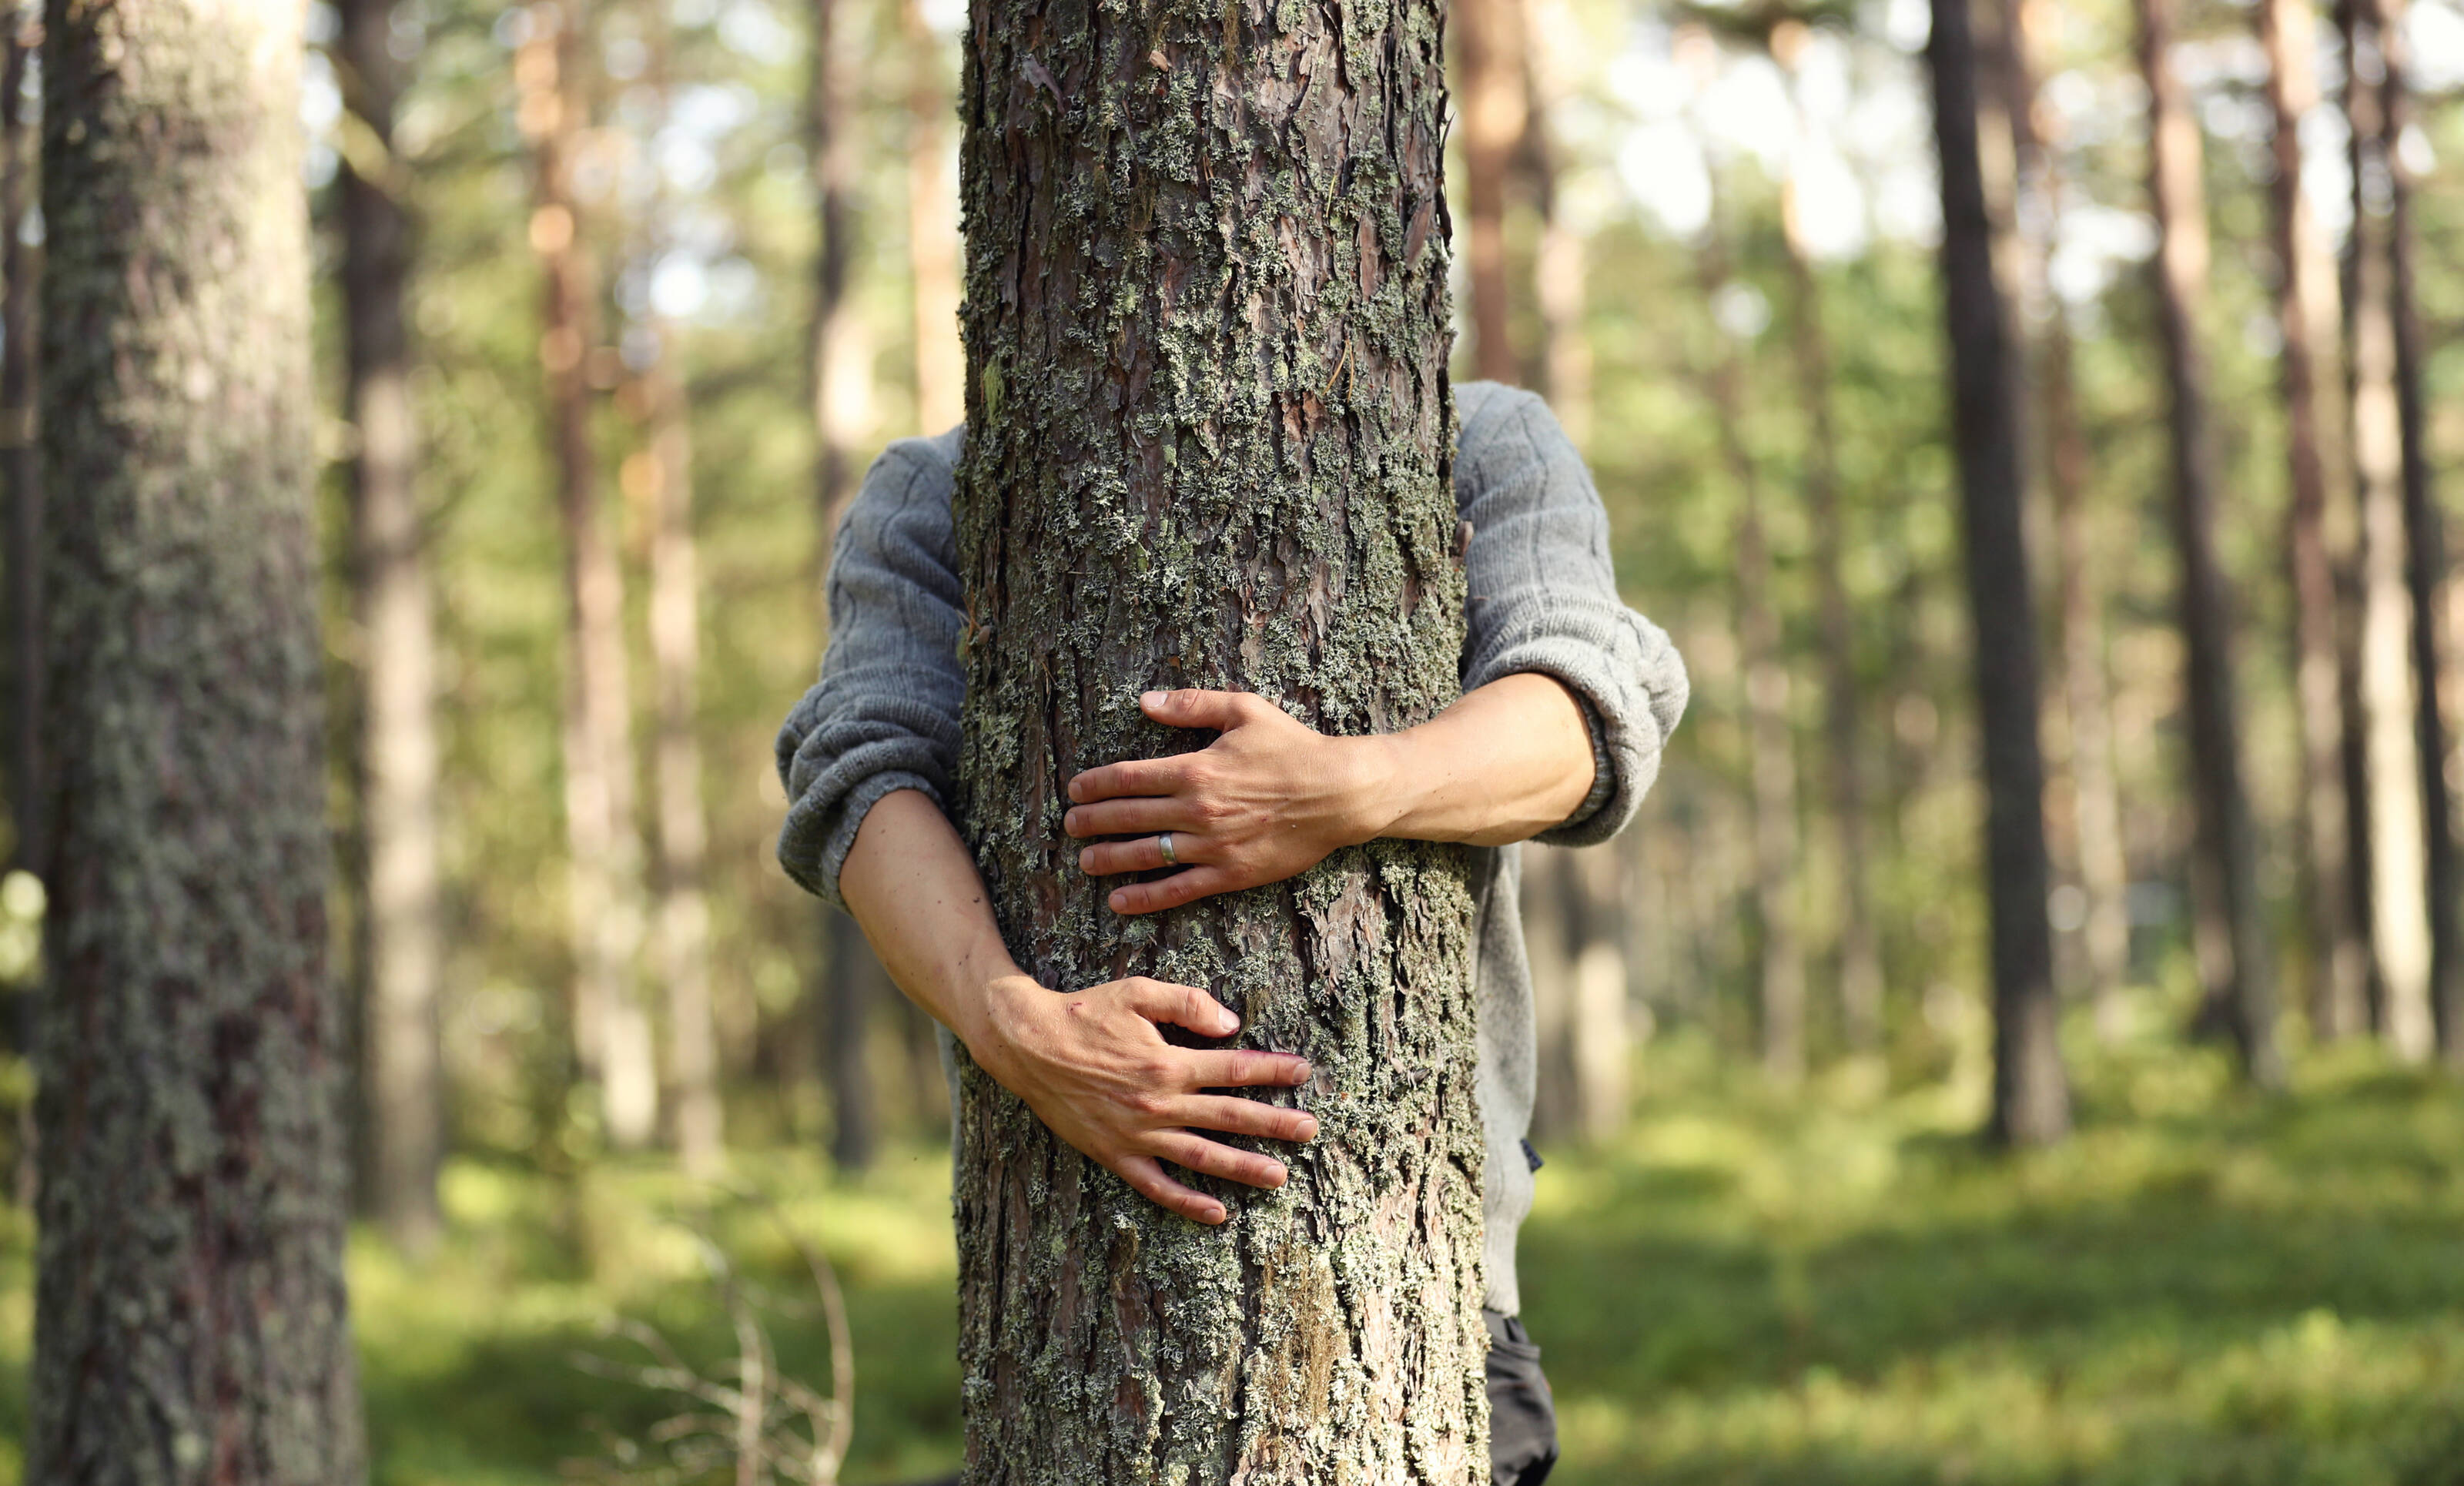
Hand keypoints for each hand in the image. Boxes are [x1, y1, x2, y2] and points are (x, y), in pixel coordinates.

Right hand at [964, 972, 1318, 1223]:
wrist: (1027, 1044)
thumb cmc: (1084, 1012)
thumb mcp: (1137, 992)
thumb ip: (1188, 1004)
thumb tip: (1231, 1024)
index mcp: (1168, 1063)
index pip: (1234, 1069)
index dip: (1273, 1070)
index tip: (1303, 1072)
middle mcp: (1158, 1104)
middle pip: (1229, 1117)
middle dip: (1275, 1123)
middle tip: (1311, 1129)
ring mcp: (1137, 1135)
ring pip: (1202, 1157)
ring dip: (1244, 1167)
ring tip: (1280, 1176)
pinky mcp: (1115, 1155)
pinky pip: (1156, 1186)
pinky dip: (1187, 1202)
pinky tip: (1217, 1212)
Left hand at [1065, 689, 1387, 914]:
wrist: (1339, 793)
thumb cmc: (1293, 747)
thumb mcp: (1244, 710)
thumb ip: (1192, 704)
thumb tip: (1145, 700)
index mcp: (1195, 768)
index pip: (1128, 778)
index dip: (1095, 784)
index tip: (1075, 789)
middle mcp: (1197, 810)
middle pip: (1128, 817)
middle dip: (1092, 821)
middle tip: (1070, 825)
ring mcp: (1211, 846)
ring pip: (1146, 855)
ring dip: (1109, 859)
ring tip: (1085, 861)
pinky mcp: (1230, 874)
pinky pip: (1178, 890)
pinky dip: (1144, 897)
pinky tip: (1120, 900)